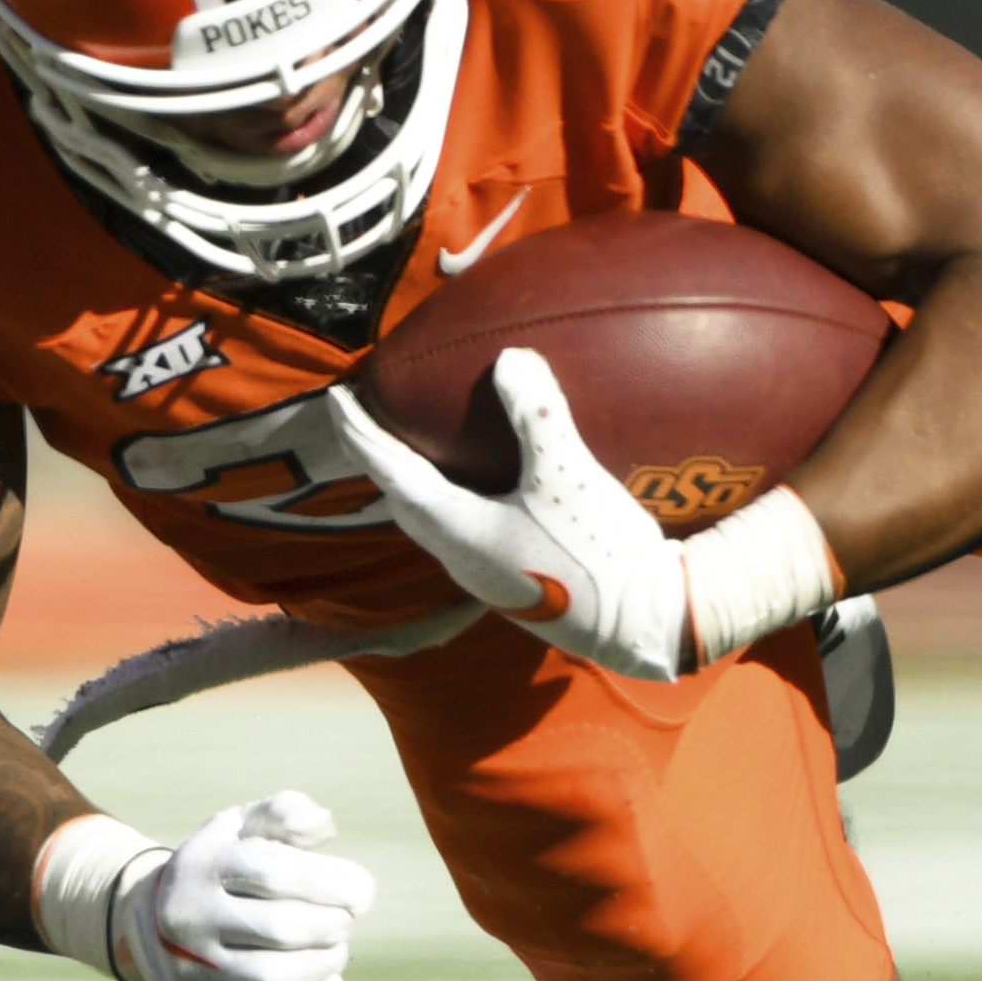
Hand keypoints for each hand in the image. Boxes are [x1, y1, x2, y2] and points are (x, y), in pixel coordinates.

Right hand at [113, 791, 374, 980]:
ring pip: (272, 977)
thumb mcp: (241, 829)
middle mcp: (188, 920)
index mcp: (200, 868)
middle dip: (332, 925)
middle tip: (347, 920)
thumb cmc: (221, 869)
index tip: (362, 892)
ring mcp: (192, 972)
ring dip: (323, 964)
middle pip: (280, 929)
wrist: (153, 929)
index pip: (274, 874)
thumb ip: (283, 814)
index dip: (331, 882)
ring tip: (337, 949)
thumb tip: (322, 822)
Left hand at [324, 351, 695, 676]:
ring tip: (406, 444)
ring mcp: (484, 572)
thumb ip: (538, 414)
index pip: (391, 474)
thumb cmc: (600, 555)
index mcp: (458, 531)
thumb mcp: (570, 476)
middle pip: (400, 499)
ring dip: (409, 480)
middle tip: (363, 416)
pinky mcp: (510, 577)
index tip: (337, 399)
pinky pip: (459, 527)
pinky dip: (446, 494)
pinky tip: (471, 479)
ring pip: (427, 519)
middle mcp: (459, 556)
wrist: (644, 623)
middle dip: (377, 456)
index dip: (361, 434)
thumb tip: (511, 357)